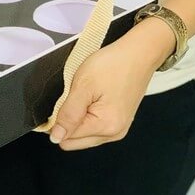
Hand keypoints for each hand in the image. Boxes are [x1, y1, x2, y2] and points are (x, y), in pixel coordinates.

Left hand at [49, 17, 175, 150]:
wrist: (139, 53)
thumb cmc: (114, 65)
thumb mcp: (82, 86)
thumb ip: (68, 115)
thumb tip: (56, 137)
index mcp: (105, 127)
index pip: (66, 138)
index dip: (58, 120)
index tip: (64, 102)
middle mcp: (114, 133)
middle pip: (75, 141)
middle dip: (68, 122)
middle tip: (75, 98)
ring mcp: (119, 128)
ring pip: (84, 134)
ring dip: (79, 117)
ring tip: (87, 96)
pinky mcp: (120, 121)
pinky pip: (95, 126)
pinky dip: (89, 114)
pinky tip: (94, 98)